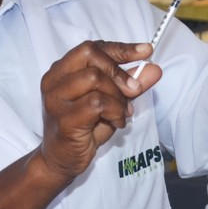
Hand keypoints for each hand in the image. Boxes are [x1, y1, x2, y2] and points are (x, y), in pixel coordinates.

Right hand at [38, 41, 158, 184]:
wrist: (61, 161)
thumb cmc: (82, 130)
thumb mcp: (110, 102)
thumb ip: (128, 84)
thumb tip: (153, 69)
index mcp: (61, 71)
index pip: (92, 47)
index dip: (121, 48)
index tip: (145, 51)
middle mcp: (54, 80)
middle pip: (91, 55)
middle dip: (119, 71)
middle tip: (134, 89)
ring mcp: (56, 99)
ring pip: (95, 79)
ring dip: (118, 96)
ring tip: (122, 113)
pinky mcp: (64, 119)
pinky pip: (97, 103)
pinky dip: (114, 111)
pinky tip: (116, 122)